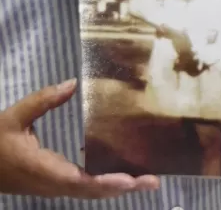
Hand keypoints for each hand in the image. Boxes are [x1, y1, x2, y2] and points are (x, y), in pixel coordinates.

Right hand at [0, 80, 158, 197]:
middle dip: (123, 187)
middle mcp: (50, 183)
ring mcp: (51, 186)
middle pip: (91, 190)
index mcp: (42, 169)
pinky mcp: (51, 184)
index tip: (129, 179)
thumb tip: (72, 83)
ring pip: (88, 192)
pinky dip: (103, 184)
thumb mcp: (13, 117)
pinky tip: (120, 174)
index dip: (104, 182)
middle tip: (153, 180)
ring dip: (116, 188)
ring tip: (145, 179)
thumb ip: (42, 100)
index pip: (78, 180)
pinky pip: (81, 187)